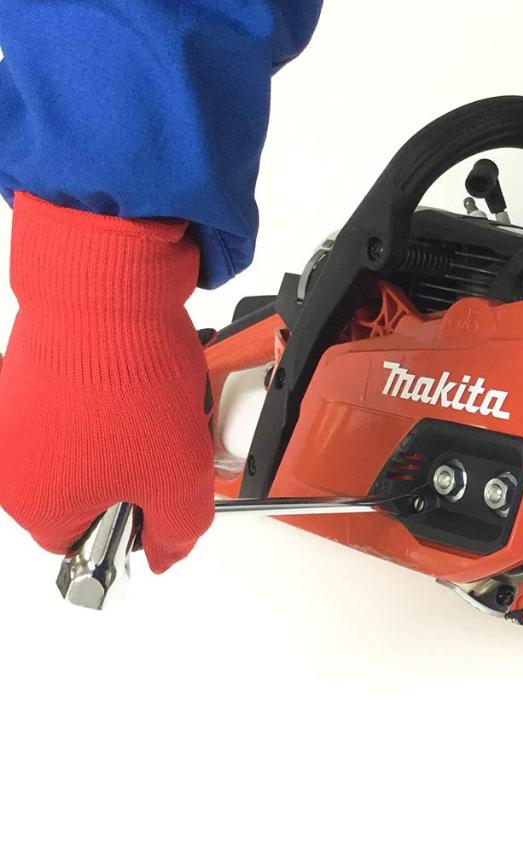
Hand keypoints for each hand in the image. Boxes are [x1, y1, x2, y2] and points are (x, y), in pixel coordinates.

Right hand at [0, 193, 213, 572]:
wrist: (108, 293)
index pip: (86, 540)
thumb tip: (167, 556)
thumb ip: (177, 532)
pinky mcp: (26, 370)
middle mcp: (9, 461)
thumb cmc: (128, 385)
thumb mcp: (179, 480)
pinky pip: (79, 402)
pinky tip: (141, 380)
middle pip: (87, 490)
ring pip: (87, 443)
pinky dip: (113, 398)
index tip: (162, 496)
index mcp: (32, 501)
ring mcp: (13, 411)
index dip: (135, 521)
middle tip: (168, 444)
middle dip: (136, 471)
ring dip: (129, 433)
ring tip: (157, 407)